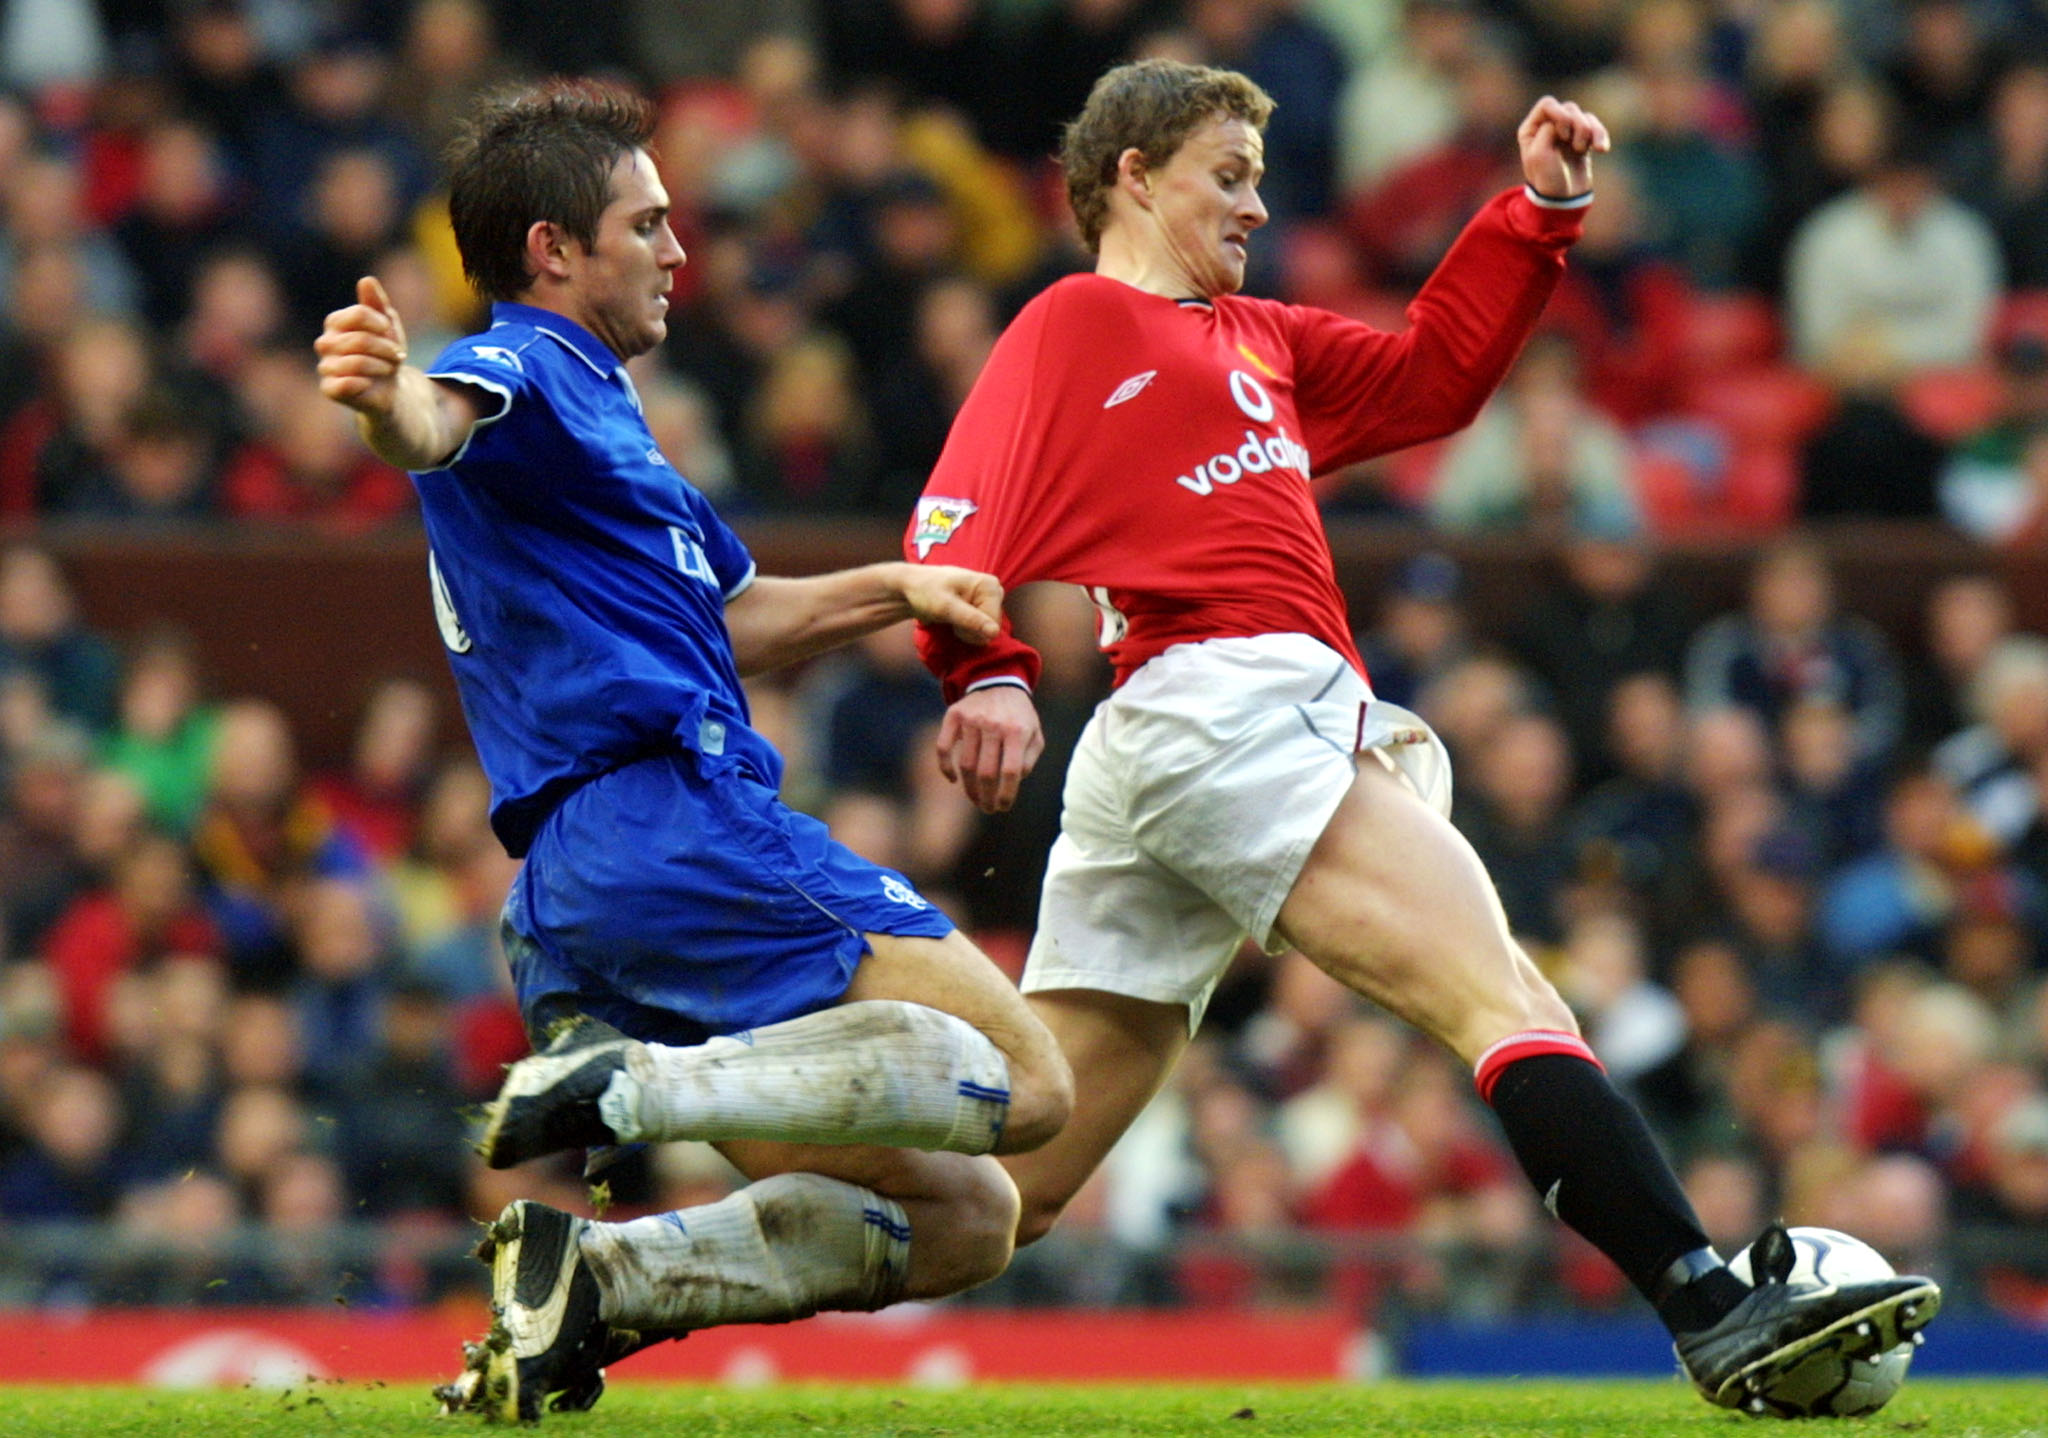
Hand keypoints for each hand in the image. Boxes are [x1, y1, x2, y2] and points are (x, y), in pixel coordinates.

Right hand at [316, 275, 410, 415]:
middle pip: (359, 340)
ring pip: (356, 362)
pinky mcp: (329, 389)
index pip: (357, 314)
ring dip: (382, 366)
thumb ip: (377, 303)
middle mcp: (325, 343)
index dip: (380, 324)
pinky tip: (371, 383)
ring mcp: (325, 366)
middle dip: (385, 348)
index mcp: (336, 323)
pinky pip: (344, 384)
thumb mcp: (387, 325)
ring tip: (388, 369)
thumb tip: (367, 280)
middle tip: (396, 355)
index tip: (389, 331)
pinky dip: (365, 382)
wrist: (389, 387)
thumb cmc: (385, 352)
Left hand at [901, 565, 1002, 644]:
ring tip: (951, 616)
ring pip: (985, 632)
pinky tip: (954, 619)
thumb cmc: (924, 592)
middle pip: (991, 629)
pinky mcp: (981, 607)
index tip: (951, 616)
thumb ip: (970, 619)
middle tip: (950, 616)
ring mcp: (988, 600)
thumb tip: (994, 632)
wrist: (909, 587)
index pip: (993, 624)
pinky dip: (966, 630)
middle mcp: (994, 591)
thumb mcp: (945, 607)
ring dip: (966, 631)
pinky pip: (981, 629)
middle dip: (969, 630)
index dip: (971, 628)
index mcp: (990, 586)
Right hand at [935, 685, 1042, 812]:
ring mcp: (971, 720)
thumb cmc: (1018, 716)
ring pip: (966, 764)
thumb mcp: (1034, 734)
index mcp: (1017, 731)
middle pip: (986, 772)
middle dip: (986, 797)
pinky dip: (945, 767)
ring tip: (975, 799)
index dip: (1006, 794)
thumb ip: (1029, 759)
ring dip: (969, 788)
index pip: (1011, 771)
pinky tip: (953, 780)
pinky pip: (943, 747)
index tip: (1003, 807)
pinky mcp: (953, 716)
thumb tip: (1015, 781)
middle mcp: (993, 724)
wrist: (998, 681)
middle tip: (987, 808)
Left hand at [1517, 96, 1609, 199]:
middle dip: (1575, 125)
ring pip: (1584, 117)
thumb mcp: (1539, 154)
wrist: (1563, 201)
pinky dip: (1600, 135)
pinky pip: (1595, 127)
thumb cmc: (1546, 179)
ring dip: (1588, 132)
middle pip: (1569, 108)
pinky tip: (1601, 149)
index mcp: (1531, 129)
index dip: (1559, 114)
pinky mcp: (1582, 140)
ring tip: (1582, 150)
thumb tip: (1565, 117)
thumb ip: (1548, 129)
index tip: (1562, 134)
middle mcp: (1548, 127)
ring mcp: (1566, 133)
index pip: (1548, 104)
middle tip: (1573, 146)